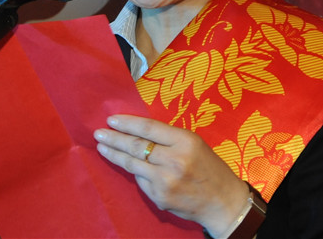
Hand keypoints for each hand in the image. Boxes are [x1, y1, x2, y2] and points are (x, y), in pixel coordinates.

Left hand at [94, 114, 249, 237]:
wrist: (222, 201)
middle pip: (137, 146)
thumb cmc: (209, 168)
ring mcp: (165, 181)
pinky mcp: (159, 196)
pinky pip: (141, 180)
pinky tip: (126, 165)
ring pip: (133, 164)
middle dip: (115, 138)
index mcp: (185, 141)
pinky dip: (134, 172)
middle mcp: (174, 160)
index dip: (127, 123)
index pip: (148, 128)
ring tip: (102, 146)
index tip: (112, 120)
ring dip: (115, 154)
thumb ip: (169, 139)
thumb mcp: (195, 144)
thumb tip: (138, 133)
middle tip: (99, 132)